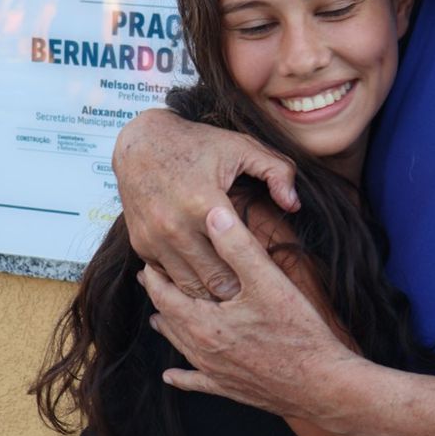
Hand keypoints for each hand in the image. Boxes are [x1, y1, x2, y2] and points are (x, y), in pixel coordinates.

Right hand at [112, 110, 298, 298]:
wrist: (140, 143)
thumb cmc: (197, 144)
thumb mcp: (242, 147)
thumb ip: (277, 171)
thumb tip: (294, 205)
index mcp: (204, 203)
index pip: (238, 255)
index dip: (256, 269)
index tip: (269, 273)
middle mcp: (175, 226)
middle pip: (215, 282)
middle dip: (237, 288)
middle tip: (255, 290)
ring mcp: (154, 238)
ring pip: (189, 287)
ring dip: (210, 291)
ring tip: (232, 291)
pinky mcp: (140, 245)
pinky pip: (167, 278)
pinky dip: (185, 281)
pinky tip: (203, 276)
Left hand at [141, 207, 357, 415]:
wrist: (321, 384)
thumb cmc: (297, 333)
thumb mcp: (268, 281)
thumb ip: (238, 246)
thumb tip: (212, 214)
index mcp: (204, 323)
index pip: (166, 295)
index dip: (155, 276)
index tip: (148, 259)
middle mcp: (203, 350)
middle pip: (170, 319)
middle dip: (159, 297)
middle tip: (148, 280)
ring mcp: (216, 372)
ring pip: (182, 347)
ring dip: (169, 329)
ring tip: (157, 318)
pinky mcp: (231, 389)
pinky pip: (197, 383)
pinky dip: (182, 377)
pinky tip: (171, 376)